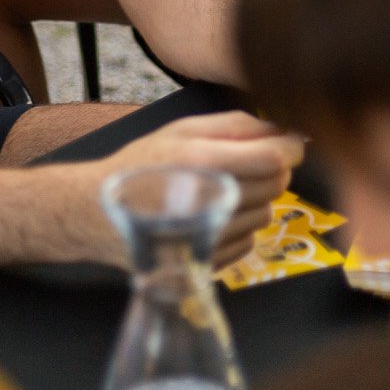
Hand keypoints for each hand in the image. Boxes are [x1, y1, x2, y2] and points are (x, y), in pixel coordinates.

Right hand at [95, 110, 304, 266]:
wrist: (98, 214)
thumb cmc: (141, 165)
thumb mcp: (181, 129)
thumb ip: (234, 125)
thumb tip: (283, 128)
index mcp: (200, 161)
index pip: (274, 158)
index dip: (291, 148)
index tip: (292, 143)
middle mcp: (206, 202)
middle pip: (276, 186)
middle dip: (272, 171)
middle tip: (247, 163)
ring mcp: (207, 239)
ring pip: (266, 215)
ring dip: (256, 200)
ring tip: (222, 190)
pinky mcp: (206, 263)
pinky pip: (249, 243)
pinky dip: (240, 228)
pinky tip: (213, 216)